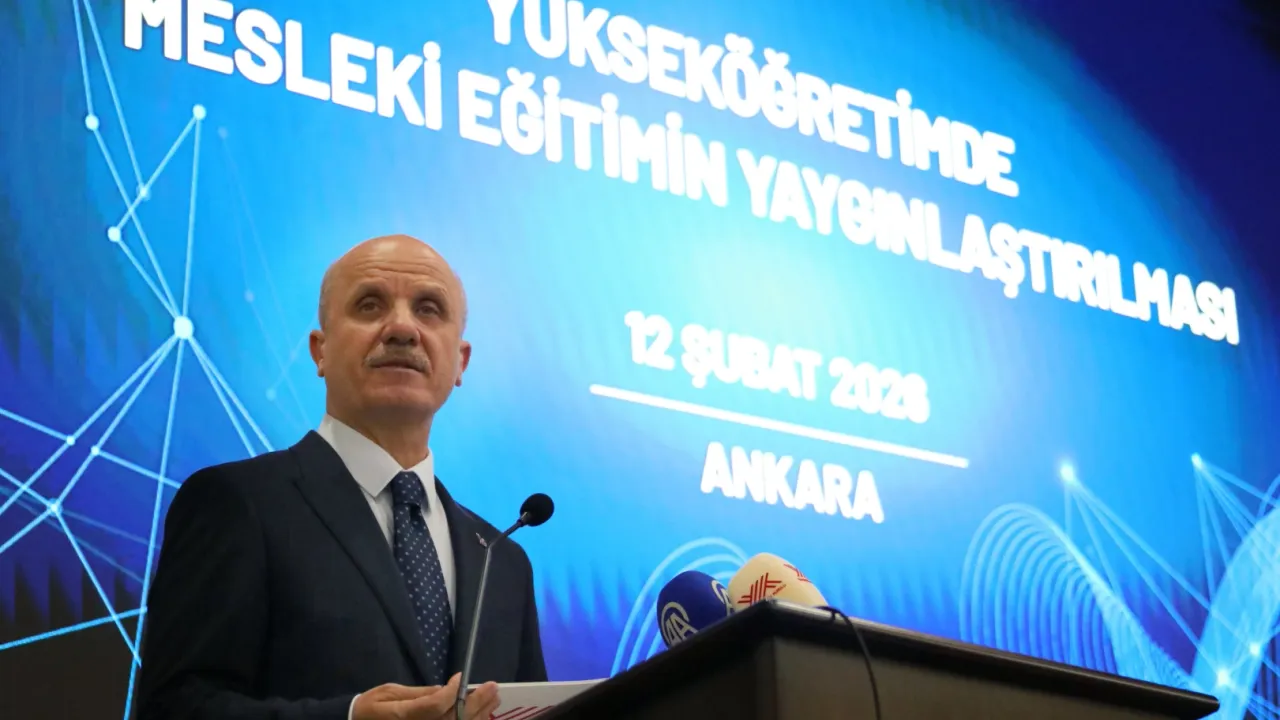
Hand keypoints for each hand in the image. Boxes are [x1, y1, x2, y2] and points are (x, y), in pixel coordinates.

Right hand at [351, 674, 500, 719]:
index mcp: (403, 716)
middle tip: (492, 687)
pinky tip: (480, 715)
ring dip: (479, 714)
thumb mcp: (391, 693)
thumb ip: (420, 693)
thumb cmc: (372, 707)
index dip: (451, 692)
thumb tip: (446, 689)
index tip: (460, 677)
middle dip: (476, 703)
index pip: (435, 706)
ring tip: (492, 699)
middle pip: (453, 719)